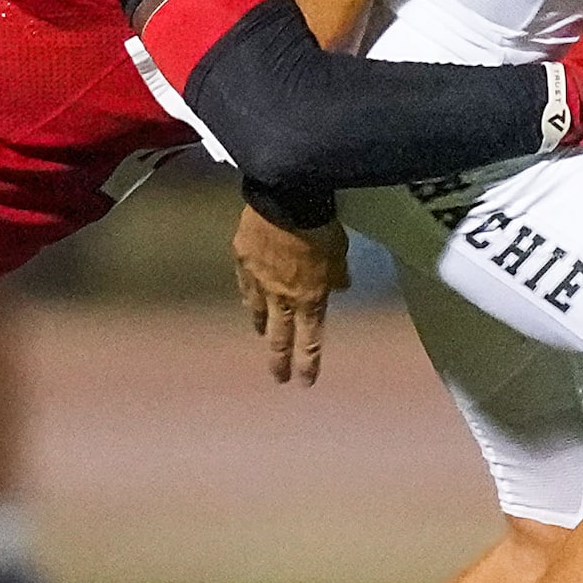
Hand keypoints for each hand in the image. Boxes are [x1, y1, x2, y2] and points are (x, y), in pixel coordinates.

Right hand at [232, 207, 350, 385]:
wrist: (286, 200)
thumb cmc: (320, 227)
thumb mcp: (340, 253)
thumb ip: (339, 274)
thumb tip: (341, 286)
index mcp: (309, 298)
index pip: (310, 340)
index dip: (307, 363)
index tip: (304, 383)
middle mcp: (280, 296)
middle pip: (278, 335)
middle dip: (278, 360)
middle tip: (276, 377)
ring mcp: (257, 279)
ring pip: (256, 310)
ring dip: (260, 325)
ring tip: (259, 333)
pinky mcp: (241, 258)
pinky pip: (244, 283)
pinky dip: (247, 293)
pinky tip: (246, 297)